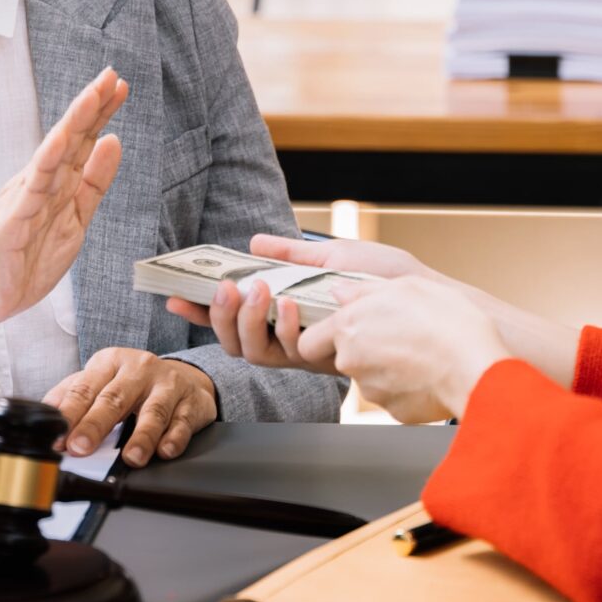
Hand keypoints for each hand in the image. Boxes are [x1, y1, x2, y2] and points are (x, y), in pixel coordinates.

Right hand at [0, 67, 127, 327]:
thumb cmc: (28, 257)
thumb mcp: (74, 218)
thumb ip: (93, 183)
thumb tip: (114, 142)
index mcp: (56, 183)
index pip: (83, 143)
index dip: (101, 114)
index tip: (119, 86)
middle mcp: (40, 182)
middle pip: (70, 139)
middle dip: (90, 107)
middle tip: (110, 76)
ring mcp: (25, 198)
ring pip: (53, 154)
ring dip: (73, 124)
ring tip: (91, 96)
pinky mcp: (13, 219)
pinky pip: (33, 187)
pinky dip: (47, 162)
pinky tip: (60, 140)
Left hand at [42, 347, 217, 467]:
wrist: (184, 378)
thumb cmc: (133, 384)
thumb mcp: (101, 381)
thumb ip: (71, 395)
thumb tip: (43, 414)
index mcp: (110, 362)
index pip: (85, 388)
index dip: (70, 414)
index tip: (57, 438)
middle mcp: (139, 369)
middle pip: (115, 398)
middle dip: (96, 424)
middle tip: (81, 447)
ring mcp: (168, 385)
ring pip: (154, 410)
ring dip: (142, 435)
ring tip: (132, 457)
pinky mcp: (191, 402)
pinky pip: (183, 421)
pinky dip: (175, 437)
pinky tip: (166, 451)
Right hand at [165, 233, 442, 332]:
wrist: (429, 299)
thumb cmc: (387, 280)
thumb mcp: (333, 255)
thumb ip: (292, 253)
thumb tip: (254, 244)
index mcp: (286, 313)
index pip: (234, 317)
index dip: (201, 311)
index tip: (172, 296)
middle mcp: (292, 337)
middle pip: (235, 341)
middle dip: (217, 315)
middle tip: (219, 287)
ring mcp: (309, 349)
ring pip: (254, 351)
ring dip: (245, 319)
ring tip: (250, 288)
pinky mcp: (329, 357)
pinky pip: (292, 352)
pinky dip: (283, 327)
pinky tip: (285, 303)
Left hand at [300, 279, 511, 423]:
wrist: (475, 365)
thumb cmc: (445, 321)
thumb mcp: (405, 285)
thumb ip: (363, 290)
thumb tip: (340, 293)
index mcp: (349, 326)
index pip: (307, 343)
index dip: (320, 337)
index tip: (339, 332)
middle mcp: (353, 360)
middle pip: (343, 358)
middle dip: (362, 350)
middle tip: (395, 336)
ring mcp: (372, 389)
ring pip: (370, 377)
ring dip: (386, 367)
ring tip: (419, 352)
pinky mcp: (393, 410)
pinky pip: (393, 396)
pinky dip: (405, 387)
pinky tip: (428, 372)